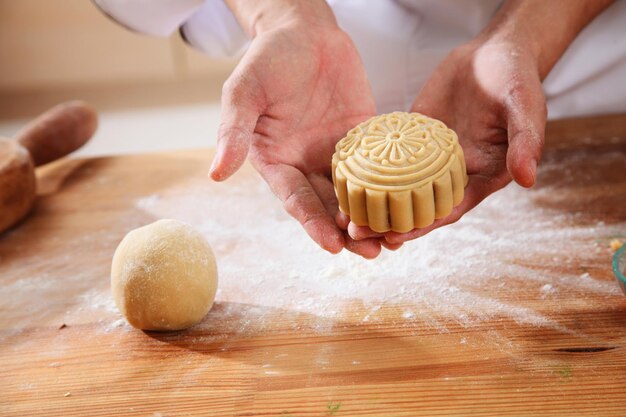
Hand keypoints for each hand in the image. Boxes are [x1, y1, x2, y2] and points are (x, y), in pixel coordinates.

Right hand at [209, 13, 383, 257]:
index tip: (331, 245)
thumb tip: (216, 174)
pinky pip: (379, 166)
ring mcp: (336, 154)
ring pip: (355, 194)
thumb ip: (233, 131)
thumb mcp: (244, 91)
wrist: (304, 31)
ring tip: (395, 239)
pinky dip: (393, 185)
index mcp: (277, 162)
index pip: (295, 200)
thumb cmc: (267, 58)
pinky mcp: (362, 139)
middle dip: (348, 232)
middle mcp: (306, 164)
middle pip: (328, 207)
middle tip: (372, 251)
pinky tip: (410, 201)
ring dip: (372, 217)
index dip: (312, 223)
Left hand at [347, 38, 546, 243]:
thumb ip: (525, 141)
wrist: (495, 51)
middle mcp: (454, 172)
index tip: (396, 238)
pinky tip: (346, 174)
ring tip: (344, 214)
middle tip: (357, 231)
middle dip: (390, 222)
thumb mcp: (526, 107)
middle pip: (419, 205)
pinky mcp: (414, 136)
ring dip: (375, 201)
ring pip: (399, 186)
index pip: (450, 209)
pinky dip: (370, 167)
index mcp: (482, 176)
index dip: (424, 225)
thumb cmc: (517, 79)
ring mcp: (430, 156)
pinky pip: (390, 155)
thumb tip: (528, 179)